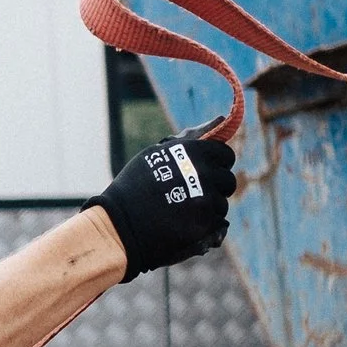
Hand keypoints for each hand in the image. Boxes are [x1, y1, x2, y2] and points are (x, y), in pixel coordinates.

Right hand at [85, 132, 236, 280]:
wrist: (119, 225)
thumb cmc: (135, 186)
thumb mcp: (157, 155)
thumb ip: (191, 139)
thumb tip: (221, 120)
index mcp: (194, 152)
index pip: (225, 155)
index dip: (215, 164)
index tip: (201, 173)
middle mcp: (204, 173)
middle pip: (227, 181)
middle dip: (213, 187)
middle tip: (189, 195)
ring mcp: (206, 200)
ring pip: (222, 203)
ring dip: (207, 208)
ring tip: (181, 212)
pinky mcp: (206, 224)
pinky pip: (218, 223)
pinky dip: (205, 225)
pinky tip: (184, 225)